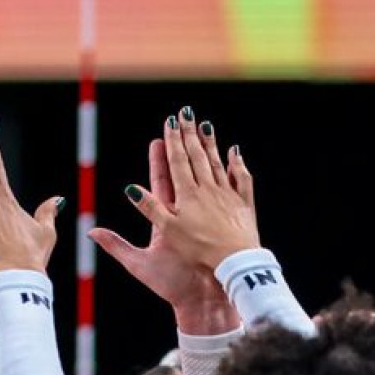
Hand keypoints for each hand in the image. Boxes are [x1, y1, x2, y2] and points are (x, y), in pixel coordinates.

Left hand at [91, 136, 235, 334]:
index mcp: (165, 223)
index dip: (158, 162)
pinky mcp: (220, 227)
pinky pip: (224, 195)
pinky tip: (232, 159)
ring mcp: (204, 221)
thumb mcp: (139, 263)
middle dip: (180, 151)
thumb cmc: (172, 285)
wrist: (202, 301)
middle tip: (179, 126)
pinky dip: (228, 176)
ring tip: (204, 133)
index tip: (158, 140)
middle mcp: (184, 218)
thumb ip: (116, 246)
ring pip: (203, 181)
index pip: (159, 185)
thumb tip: (91, 232)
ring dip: (203, 157)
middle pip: (182, 176)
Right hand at [123, 109, 258, 273]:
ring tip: (205, 125)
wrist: (234, 260)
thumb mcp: (168, 231)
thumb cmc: (199, 249)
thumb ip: (150, 208)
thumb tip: (132, 189)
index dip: (172, 141)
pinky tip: (235, 152)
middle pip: (197, 156)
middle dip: (189, 134)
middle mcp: (208, 189)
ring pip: (217, 163)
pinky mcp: (243, 205)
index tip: (169, 122)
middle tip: (186, 114)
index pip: (178, 161)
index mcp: (188, 194)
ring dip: (210, 143)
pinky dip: (237, 164)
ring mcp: (228, 195)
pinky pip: (241, 179)